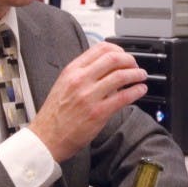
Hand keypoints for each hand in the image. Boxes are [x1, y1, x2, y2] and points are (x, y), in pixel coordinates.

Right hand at [29, 42, 146, 160]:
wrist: (46, 137)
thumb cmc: (55, 114)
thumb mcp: (64, 85)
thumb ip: (84, 74)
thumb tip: (107, 70)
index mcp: (72, 70)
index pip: (100, 49)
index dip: (118, 50)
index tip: (124, 55)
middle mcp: (80, 80)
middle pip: (113, 58)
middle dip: (130, 60)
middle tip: (135, 65)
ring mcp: (89, 96)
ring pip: (121, 76)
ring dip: (136, 74)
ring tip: (141, 76)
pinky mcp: (98, 112)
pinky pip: (123, 97)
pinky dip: (136, 91)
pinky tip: (140, 90)